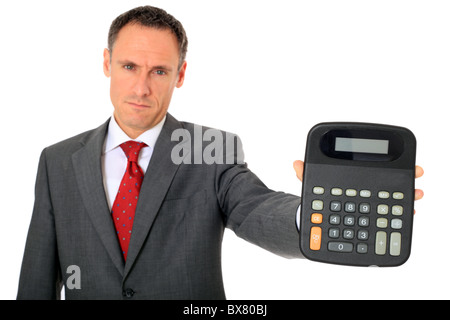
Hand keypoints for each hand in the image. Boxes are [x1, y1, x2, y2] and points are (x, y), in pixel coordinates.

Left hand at [293, 160, 423, 207]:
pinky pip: (388, 217)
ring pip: (392, 198)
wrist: (319, 221)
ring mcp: (371, 205)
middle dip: (405, 176)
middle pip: (389, 181)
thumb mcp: (313, 188)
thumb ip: (306, 176)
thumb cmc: (320, 200)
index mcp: (355, 179)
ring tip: (417, 193)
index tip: (407, 163)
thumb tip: (296, 164)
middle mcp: (366, 189)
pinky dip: (399, 214)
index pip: (374, 167)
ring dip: (407, 194)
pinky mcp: (373, 220)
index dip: (391, 163)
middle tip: (417, 173)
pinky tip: (409, 212)